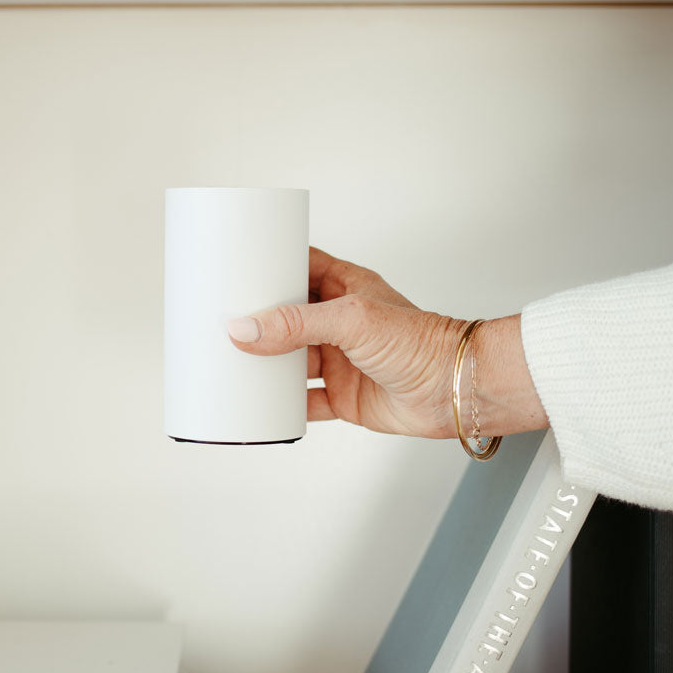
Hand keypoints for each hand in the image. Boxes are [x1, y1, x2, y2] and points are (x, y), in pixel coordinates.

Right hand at [227, 247, 547, 439]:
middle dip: (255, 321)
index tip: (232, 269)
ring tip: (227, 362)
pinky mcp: (341, 396)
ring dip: (263, 364)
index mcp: (343, 287)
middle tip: (219, 320)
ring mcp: (338, 360)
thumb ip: (296, 324)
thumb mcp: (352, 321)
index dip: (266, 266)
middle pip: (284, 318)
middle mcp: (338, 323)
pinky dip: (279, 406)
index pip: (297, 267)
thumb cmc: (421, 342)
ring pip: (288, 360)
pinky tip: (258, 405)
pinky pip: (301, 402)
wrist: (453, 390)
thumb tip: (244, 329)